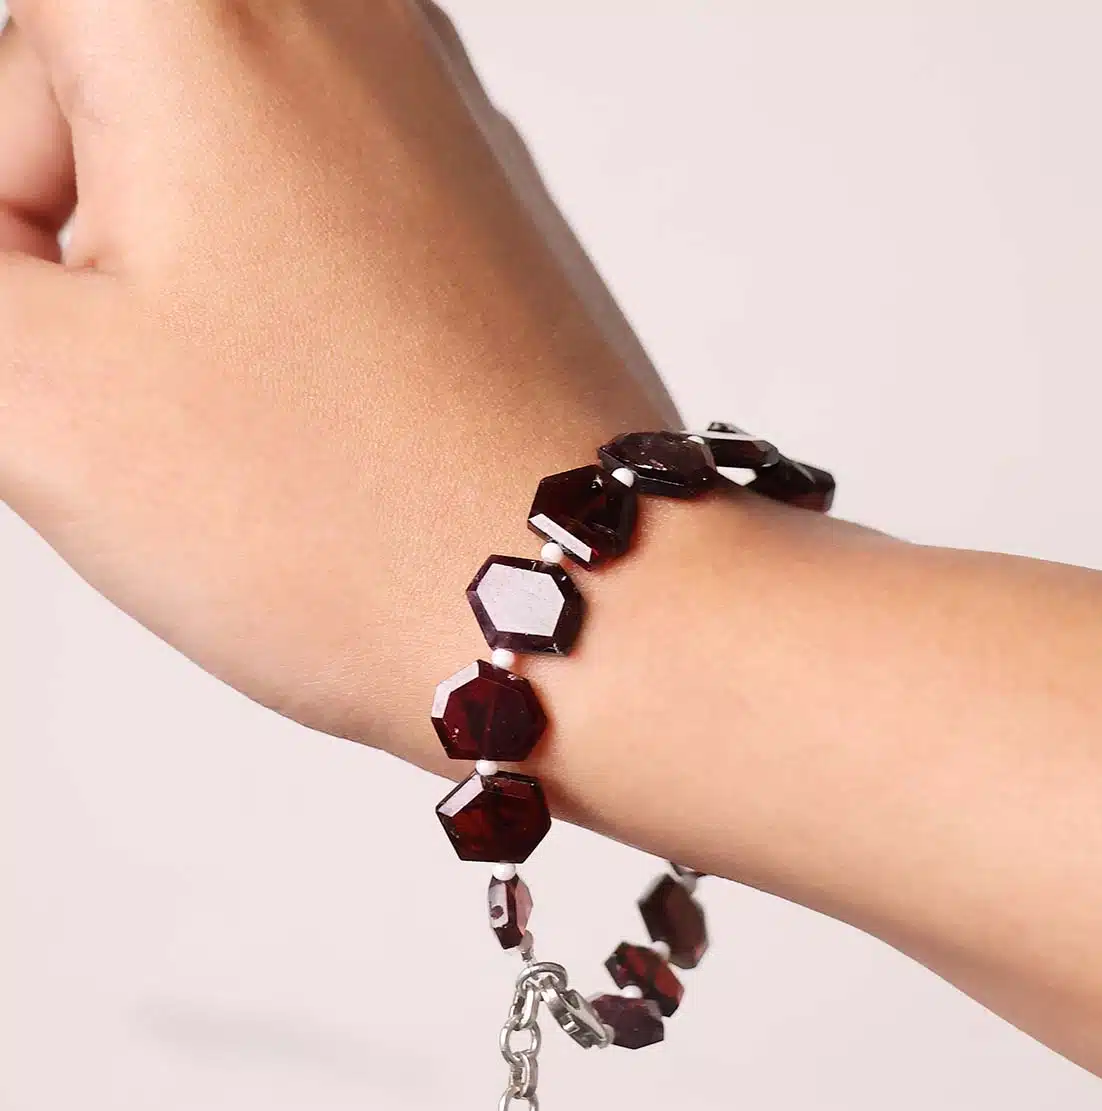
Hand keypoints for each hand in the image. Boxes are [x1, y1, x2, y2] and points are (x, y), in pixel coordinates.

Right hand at [0, 0, 675, 763]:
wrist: (589, 604)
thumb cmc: (350, 516)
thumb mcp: (39, 393)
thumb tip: (5, 248)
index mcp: (208, 10)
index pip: (3, 70)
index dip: (8, 221)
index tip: (66, 328)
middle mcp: (350, 18)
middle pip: (93, 100)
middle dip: (77, 247)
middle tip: (159, 386)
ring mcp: (437, 113)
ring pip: (201, 169)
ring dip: (177, 287)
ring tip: (252, 412)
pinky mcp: (482, 207)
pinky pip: (308, 218)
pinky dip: (278, 302)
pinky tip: (320, 403)